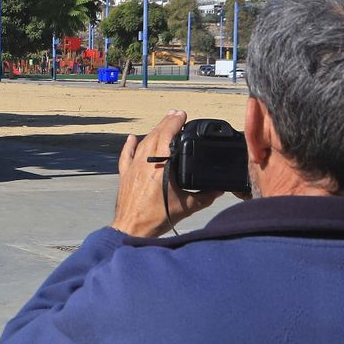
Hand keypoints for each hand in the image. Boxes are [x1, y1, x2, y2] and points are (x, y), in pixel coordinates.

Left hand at [112, 110, 221, 237]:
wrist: (132, 229)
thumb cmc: (157, 218)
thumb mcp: (187, 207)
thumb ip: (205, 196)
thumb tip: (219, 190)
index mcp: (160, 167)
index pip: (166, 136)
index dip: (174, 123)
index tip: (182, 114)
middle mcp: (144, 163)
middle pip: (154, 135)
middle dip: (166, 123)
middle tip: (176, 114)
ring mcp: (132, 168)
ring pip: (142, 143)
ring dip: (153, 131)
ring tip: (163, 124)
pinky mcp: (124, 175)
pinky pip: (126, 155)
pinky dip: (129, 145)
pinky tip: (132, 137)